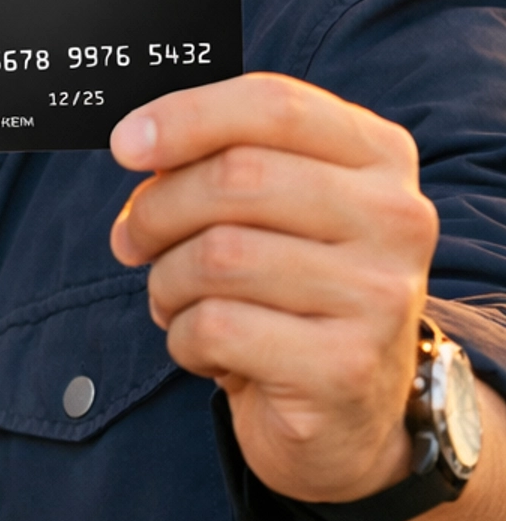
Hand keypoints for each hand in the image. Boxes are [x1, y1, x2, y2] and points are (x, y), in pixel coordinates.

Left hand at [109, 73, 436, 505]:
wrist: (349, 415)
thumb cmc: (296, 295)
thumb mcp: (279, 212)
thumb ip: (225, 162)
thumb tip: (138, 145)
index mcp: (380, 157)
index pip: (273, 105)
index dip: (186, 117)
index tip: (126, 144)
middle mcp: (394, 217)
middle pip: (236, 177)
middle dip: (159, 210)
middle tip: (132, 240)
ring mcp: (377, 295)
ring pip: (218, 256)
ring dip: (167, 281)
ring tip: (176, 300)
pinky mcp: (342, 366)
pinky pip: (217, 327)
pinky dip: (184, 338)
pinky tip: (206, 349)